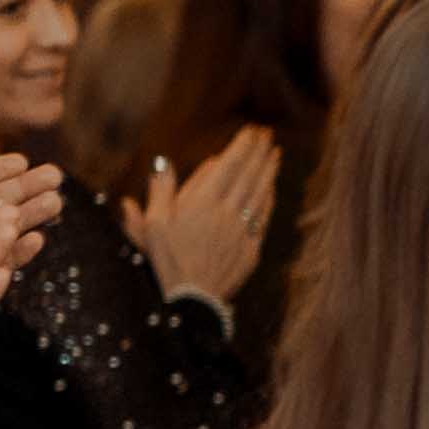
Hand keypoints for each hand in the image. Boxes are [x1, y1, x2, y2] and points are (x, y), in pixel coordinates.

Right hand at [131, 127, 277, 307]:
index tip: (252, 131)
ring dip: (269, 171)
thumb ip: (160, 190)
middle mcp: (227, 212)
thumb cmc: (166, 259)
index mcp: (203, 202)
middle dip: (259, 152)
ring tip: (275, 154)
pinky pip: (263, 216)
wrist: (191, 298)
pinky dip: (269, 198)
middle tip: (267, 135)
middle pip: (249, 175)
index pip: (229, 165)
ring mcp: (243, 230)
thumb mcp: (153, 223)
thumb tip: (162, 163)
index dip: (243, 146)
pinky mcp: (251, 248)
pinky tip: (271, 188)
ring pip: (261, 193)